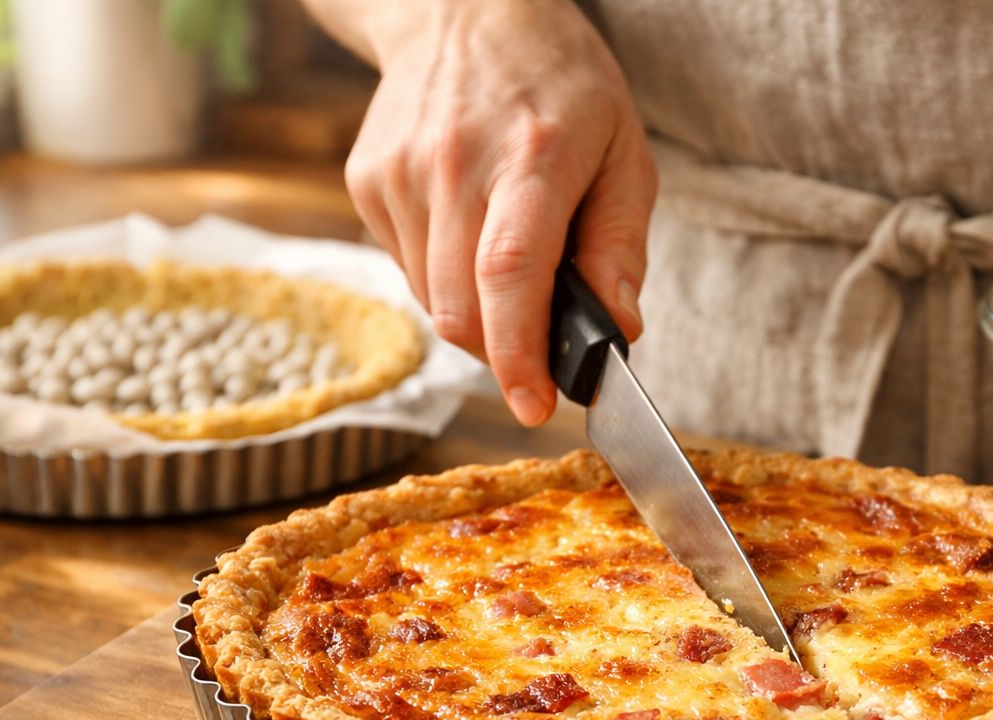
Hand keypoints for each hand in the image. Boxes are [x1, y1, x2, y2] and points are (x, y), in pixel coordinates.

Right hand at [342, 0, 656, 424]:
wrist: (464, 10)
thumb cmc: (561, 86)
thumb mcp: (625, 153)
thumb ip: (622, 246)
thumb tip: (618, 330)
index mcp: (533, 156)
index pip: (509, 275)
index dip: (519, 354)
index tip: (535, 406)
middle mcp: (455, 164)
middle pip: (461, 308)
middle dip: (503, 353)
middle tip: (538, 348)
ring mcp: (400, 174)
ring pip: (431, 302)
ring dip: (476, 316)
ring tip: (508, 266)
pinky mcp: (367, 182)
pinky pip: (407, 271)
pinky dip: (445, 281)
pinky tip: (468, 233)